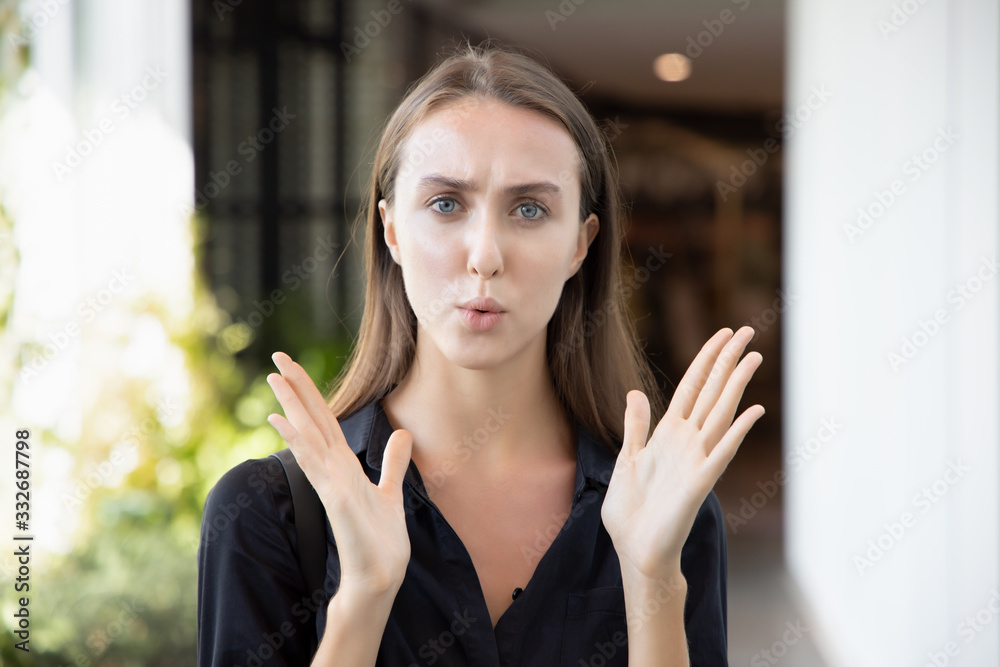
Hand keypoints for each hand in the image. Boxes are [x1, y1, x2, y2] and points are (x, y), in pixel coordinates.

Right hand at [265, 351, 412, 596]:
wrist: (379, 575)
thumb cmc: (380, 539)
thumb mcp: (392, 491)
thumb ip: (394, 462)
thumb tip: (403, 432)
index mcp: (344, 465)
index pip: (325, 420)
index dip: (310, 393)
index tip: (292, 367)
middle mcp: (333, 468)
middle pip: (312, 419)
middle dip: (296, 388)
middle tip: (276, 356)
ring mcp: (330, 481)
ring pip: (308, 434)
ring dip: (291, 406)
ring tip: (274, 377)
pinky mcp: (334, 496)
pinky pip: (314, 462)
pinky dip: (298, 441)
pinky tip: (283, 421)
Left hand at [600, 326, 763, 581]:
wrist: (635, 549)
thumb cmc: (631, 510)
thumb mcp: (627, 459)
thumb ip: (636, 426)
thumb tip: (636, 392)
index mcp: (668, 433)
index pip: (691, 386)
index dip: (706, 359)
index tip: (722, 335)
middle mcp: (687, 441)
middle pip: (711, 391)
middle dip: (727, 360)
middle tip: (747, 330)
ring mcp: (696, 459)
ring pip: (720, 413)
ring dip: (736, 385)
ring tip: (753, 356)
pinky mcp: (700, 481)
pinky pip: (722, 452)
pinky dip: (737, 432)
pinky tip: (752, 411)